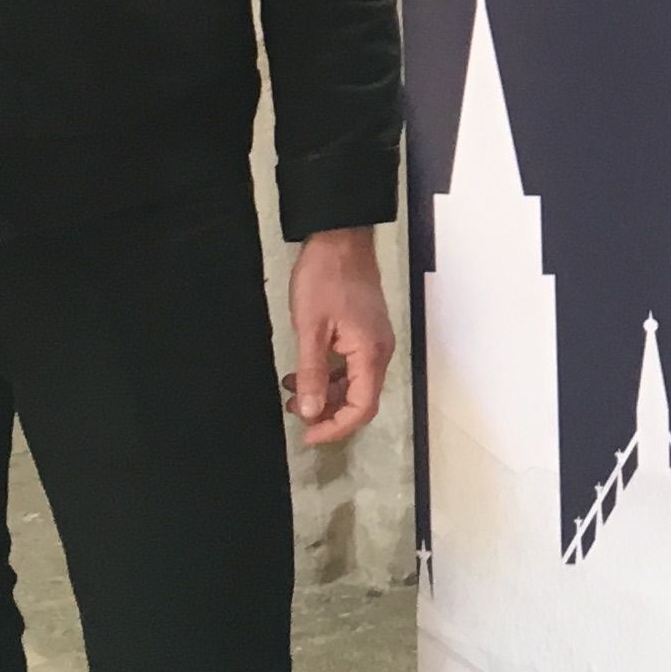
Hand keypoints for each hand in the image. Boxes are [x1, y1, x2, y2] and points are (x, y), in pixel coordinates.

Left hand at [284, 225, 395, 447]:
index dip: (335, 427)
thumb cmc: (325, 278)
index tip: (307, 434)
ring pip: (354, 383)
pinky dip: (328, 375)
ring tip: (291, 391)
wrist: (340, 237)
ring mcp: (374, 340)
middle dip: (328, 412)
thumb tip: (309, 412)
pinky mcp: (365, 331)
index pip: (361, 407)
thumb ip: (311, 373)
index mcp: (370, 353)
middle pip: (360, 399)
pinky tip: (303, 371)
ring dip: (325, 393)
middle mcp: (379, 351)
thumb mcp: (310, 328)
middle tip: (294, 413)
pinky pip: (351, 366)